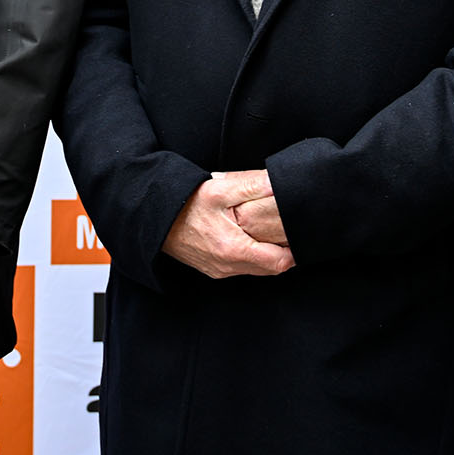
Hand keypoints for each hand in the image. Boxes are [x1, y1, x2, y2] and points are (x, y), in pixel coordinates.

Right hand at [163, 170, 294, 277]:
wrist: (155, 218)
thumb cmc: (184, 203)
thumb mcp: (220, 188)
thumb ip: (252, 185)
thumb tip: (278, 184)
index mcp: (233, 249)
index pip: (280, 262)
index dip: (294, 249)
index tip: (299, 233)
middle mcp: (227, 266)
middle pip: (272, 268)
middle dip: (284, 252)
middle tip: (290, 231)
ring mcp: (220, 270)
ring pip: (257, 269)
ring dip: (269, 254)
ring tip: (273, 233)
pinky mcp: (213, 268)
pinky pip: (242, 268)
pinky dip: (253, 256)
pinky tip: (252, 238)